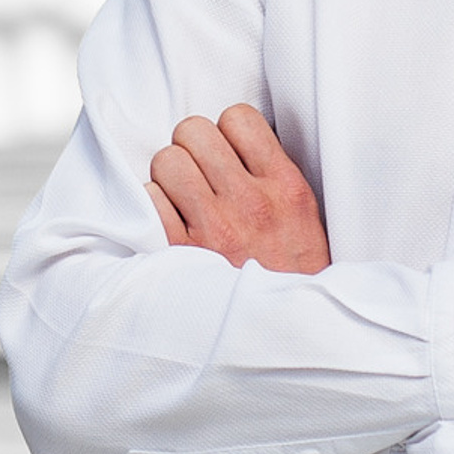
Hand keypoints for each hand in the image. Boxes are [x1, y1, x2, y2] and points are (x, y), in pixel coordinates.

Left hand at [149, 106, 330, 274]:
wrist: (287, 335)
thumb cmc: (293, 273)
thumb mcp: (304, 217)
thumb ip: (274, 174)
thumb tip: (234, 137)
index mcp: (285, 188)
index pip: (238, 117)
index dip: (225, 131)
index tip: (227, 153)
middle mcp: (249, 203)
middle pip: (193, 131)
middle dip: (192, 148)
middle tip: (200, 175)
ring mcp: (214, 228)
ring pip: (166, 160)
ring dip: (169, 176)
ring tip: (184, 198)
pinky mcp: (181, 253)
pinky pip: (149, 200)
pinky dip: (154, 207)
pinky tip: (171, 222)